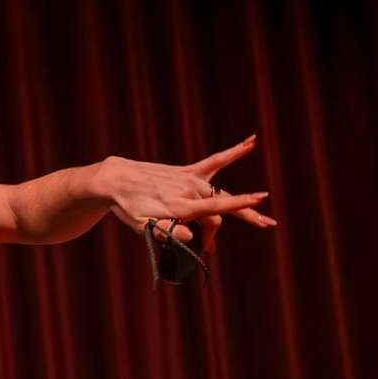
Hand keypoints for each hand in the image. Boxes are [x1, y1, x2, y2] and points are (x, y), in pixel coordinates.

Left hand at [101, 135, 277, 253]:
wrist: (115, 180)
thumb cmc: (128, 207)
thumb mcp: (143, 227)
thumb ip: (167, 234)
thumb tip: (191, 238)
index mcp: (181, 208)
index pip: (217, 211)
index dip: (240, 211)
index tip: (261, 215)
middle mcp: (189, 192)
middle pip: (219, 211)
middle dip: (238, 220)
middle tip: (253, 231)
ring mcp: (190, 180)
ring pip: (220, 194)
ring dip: (237, 206)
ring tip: (258, 212)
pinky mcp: (186, 171)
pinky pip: (215, 161)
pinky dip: (234, 152)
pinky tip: (252, 141)